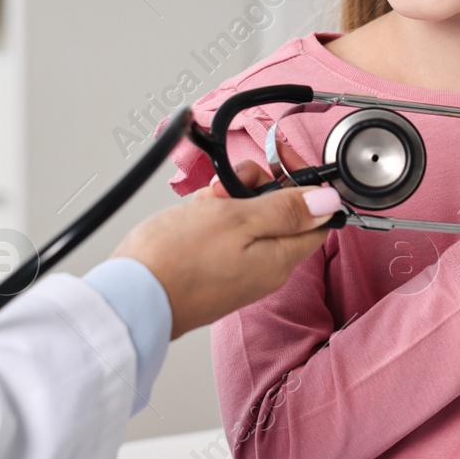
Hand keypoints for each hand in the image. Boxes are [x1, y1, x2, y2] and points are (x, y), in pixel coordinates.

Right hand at [110, 162, 341, 338]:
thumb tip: (329, 203)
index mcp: (280, 259)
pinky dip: (210, 217)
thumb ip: (287, 210)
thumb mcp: (238, 220)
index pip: (315, 218)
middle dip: (256, 188)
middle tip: (230, 183)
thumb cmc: (177, 260)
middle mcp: (263, 270)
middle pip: (279, 214)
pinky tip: (192, 215)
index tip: (278, 161)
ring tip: (204, 200)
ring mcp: (236, 272)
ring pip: (247, 220)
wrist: (130, 296)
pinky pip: (222, 235)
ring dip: (228, 200)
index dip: (302, 183)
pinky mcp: (212, 272)